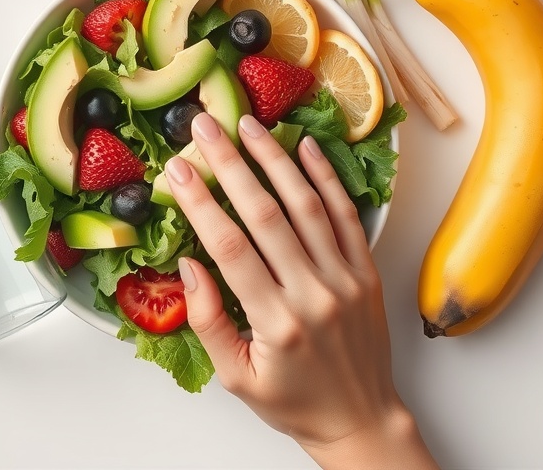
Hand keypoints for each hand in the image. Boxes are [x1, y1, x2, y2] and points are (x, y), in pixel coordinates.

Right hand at [167, 113, 436, 469]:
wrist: (361, 419)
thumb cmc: (293, 401)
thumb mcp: (236, 377)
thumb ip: (208, 322)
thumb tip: (188, 266)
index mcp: (275, 323)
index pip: (230, 249)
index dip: (200, 204)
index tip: (176, 170)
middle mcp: (313, 295)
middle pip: (266, 214)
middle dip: (231, 164)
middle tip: (206, 126)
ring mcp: (344, 279)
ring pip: (306, 205)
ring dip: (275, 159)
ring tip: (249, 124)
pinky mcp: (366, 271)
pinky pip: (345, 214)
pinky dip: (326, 177)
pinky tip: (306, 146)